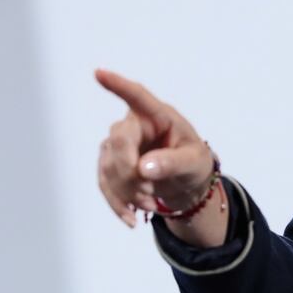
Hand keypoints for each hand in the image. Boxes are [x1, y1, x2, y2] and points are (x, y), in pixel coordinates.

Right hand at [95, 69, 212, 227]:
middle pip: (119, 142)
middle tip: (150, 196)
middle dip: (131, 174)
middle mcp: (133, 124)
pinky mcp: (111, 164)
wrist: (186, 183)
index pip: (136, 96)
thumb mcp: (193, 162)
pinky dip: (116, 203)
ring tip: (151, 206)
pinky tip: (130, 219)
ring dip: (127, 192)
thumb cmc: (193, 161)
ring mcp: (118, 144)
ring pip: (109, 166)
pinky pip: (105, 182)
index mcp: (157, 115)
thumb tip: (144, 169)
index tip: (99, 73)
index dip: (117, 85)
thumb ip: (172, 163)